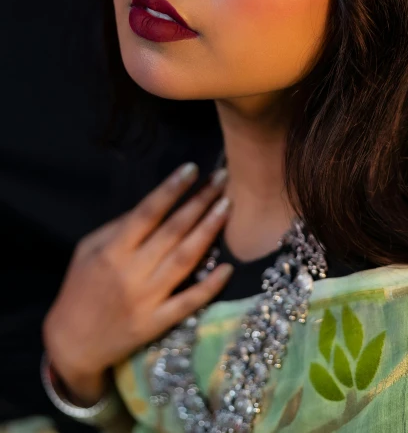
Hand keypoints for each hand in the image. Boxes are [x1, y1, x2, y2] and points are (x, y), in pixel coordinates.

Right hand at [42, 162, 231, 392]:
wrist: (72, 345)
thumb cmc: (80, 289)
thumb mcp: (88, 250)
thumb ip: (117, 226)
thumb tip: (153, 206)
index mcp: (113, 250)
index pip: (148, 212)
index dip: (171, 189)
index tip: (192, 168)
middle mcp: (132, 272)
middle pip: (173, 230)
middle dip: (200, 201)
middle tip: (223, 179)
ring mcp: (147, 299)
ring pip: (185, 259)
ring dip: (209, 231)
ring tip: (227, 207)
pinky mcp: (157, 323)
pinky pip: (188, 302)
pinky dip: (210, 285)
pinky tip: (229, 267)